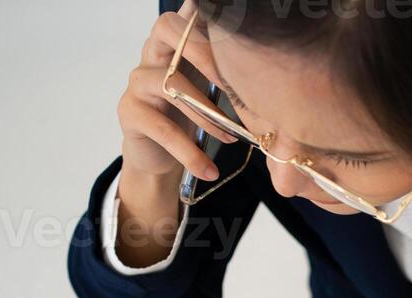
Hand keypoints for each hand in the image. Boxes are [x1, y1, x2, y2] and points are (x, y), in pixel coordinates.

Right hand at [113, 3, 235, 264]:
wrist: (159, 158)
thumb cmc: (193, 118)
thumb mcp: (217, 91)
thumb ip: (235, 72)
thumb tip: (281, 63)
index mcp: (177, 43)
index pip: (186, 14)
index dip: (204, 13)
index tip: (234, 30)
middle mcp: (152, 53)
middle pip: (167, 28)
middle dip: (205, 51)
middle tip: (233, 82)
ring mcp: (138, 80)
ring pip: (170, 83)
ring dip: (206, 114)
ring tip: (231, 138)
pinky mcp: (130, 112)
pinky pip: (162, 128)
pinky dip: (190, 152)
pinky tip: (208, 168)